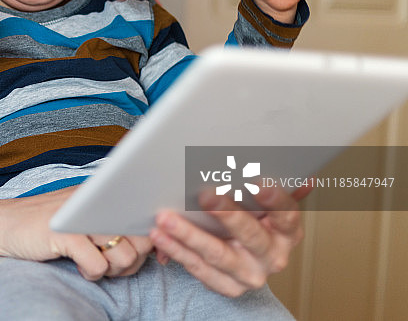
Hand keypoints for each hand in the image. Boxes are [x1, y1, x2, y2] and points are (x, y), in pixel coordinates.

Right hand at [0, 189, 152, 280]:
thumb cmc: (43, 226)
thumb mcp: (82, 218)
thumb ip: (111, 223)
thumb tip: (151, 244)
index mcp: (102, 192)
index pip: (145, 216)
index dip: (150, 242)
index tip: (145, 254)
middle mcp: (96, 199)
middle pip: (141, 239)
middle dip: (131, 260)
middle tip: (110, 262)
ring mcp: (81, 216)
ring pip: (124, 254)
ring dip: (112, 268)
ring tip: (93, 263)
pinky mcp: (66, 234)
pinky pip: (98, 266)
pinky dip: (91, 273)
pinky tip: (78, 265)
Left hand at [149, 186, 303, 296]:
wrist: (249, 263)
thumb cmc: (256, 224)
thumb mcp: (268, 207)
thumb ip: (276, 188)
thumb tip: (298, 170)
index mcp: (287, 232)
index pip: (287, 215)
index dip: (274, 199)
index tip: (257, 182)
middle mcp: (272, 256)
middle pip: (250, 234)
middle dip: (226, 214)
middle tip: (205, 194)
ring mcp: (250, 274)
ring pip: (217, 254)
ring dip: (189, 234)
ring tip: (166, 218)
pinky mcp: (227, 287)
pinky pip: (198, 268)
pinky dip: (176, 250)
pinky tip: (160, 236)